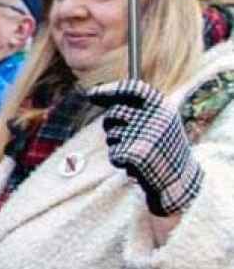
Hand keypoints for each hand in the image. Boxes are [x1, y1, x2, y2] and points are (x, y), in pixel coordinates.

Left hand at [86, 79, 203, 215]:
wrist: (178, 180)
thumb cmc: (162, 149)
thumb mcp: (156, 123)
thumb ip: (133, 108)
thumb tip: (93, 93)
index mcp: (163, 107)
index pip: (132, 89)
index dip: (110, 89)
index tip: (90, 93)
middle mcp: (155, 118)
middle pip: (115, 113)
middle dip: (111, 125)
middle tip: (125, 137)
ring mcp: (146, 136)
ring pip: (112, 135)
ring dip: (118, 145)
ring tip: (138, 153)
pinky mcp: (137, 154)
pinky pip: (114, 153)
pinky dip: (119, 161)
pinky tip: (135, 166)